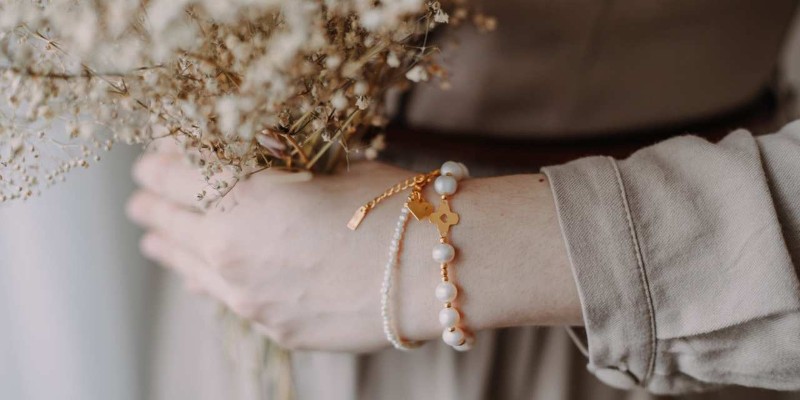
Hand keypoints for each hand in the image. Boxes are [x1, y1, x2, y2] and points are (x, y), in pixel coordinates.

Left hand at [127, 148, 439, 351]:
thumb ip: (278, 166)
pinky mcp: (272, 326)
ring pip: (185, 265)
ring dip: (167, 244)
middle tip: (142, 194)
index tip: (156, 156)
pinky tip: (201, 273)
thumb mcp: (329, 167)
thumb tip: (254, 157)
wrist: (431, 270)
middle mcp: (230, 248)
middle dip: (151, 201)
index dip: (159, 160)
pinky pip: (221, 297)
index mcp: (243, 197)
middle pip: (165, 219)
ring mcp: (248, 295)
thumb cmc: (391, 206)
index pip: (171, 172)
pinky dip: (205, 278)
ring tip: (154, 236)